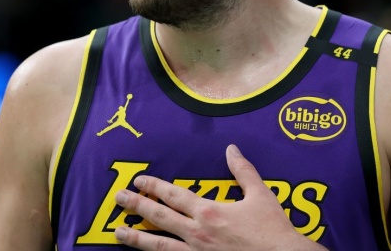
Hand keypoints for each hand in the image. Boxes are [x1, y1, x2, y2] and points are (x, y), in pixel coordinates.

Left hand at [113, 144, 327, 250]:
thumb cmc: (272, 230)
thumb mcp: (260, 194)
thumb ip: (243, 170)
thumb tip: (231, 148)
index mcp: (209, 212)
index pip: (173, 196)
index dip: (154, 187)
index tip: (138, 180)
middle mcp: (197, 233)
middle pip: (159, 218)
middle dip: (136, 206)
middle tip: (118, 199)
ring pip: (159, 246)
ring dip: (136, 239)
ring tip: (117, 233)